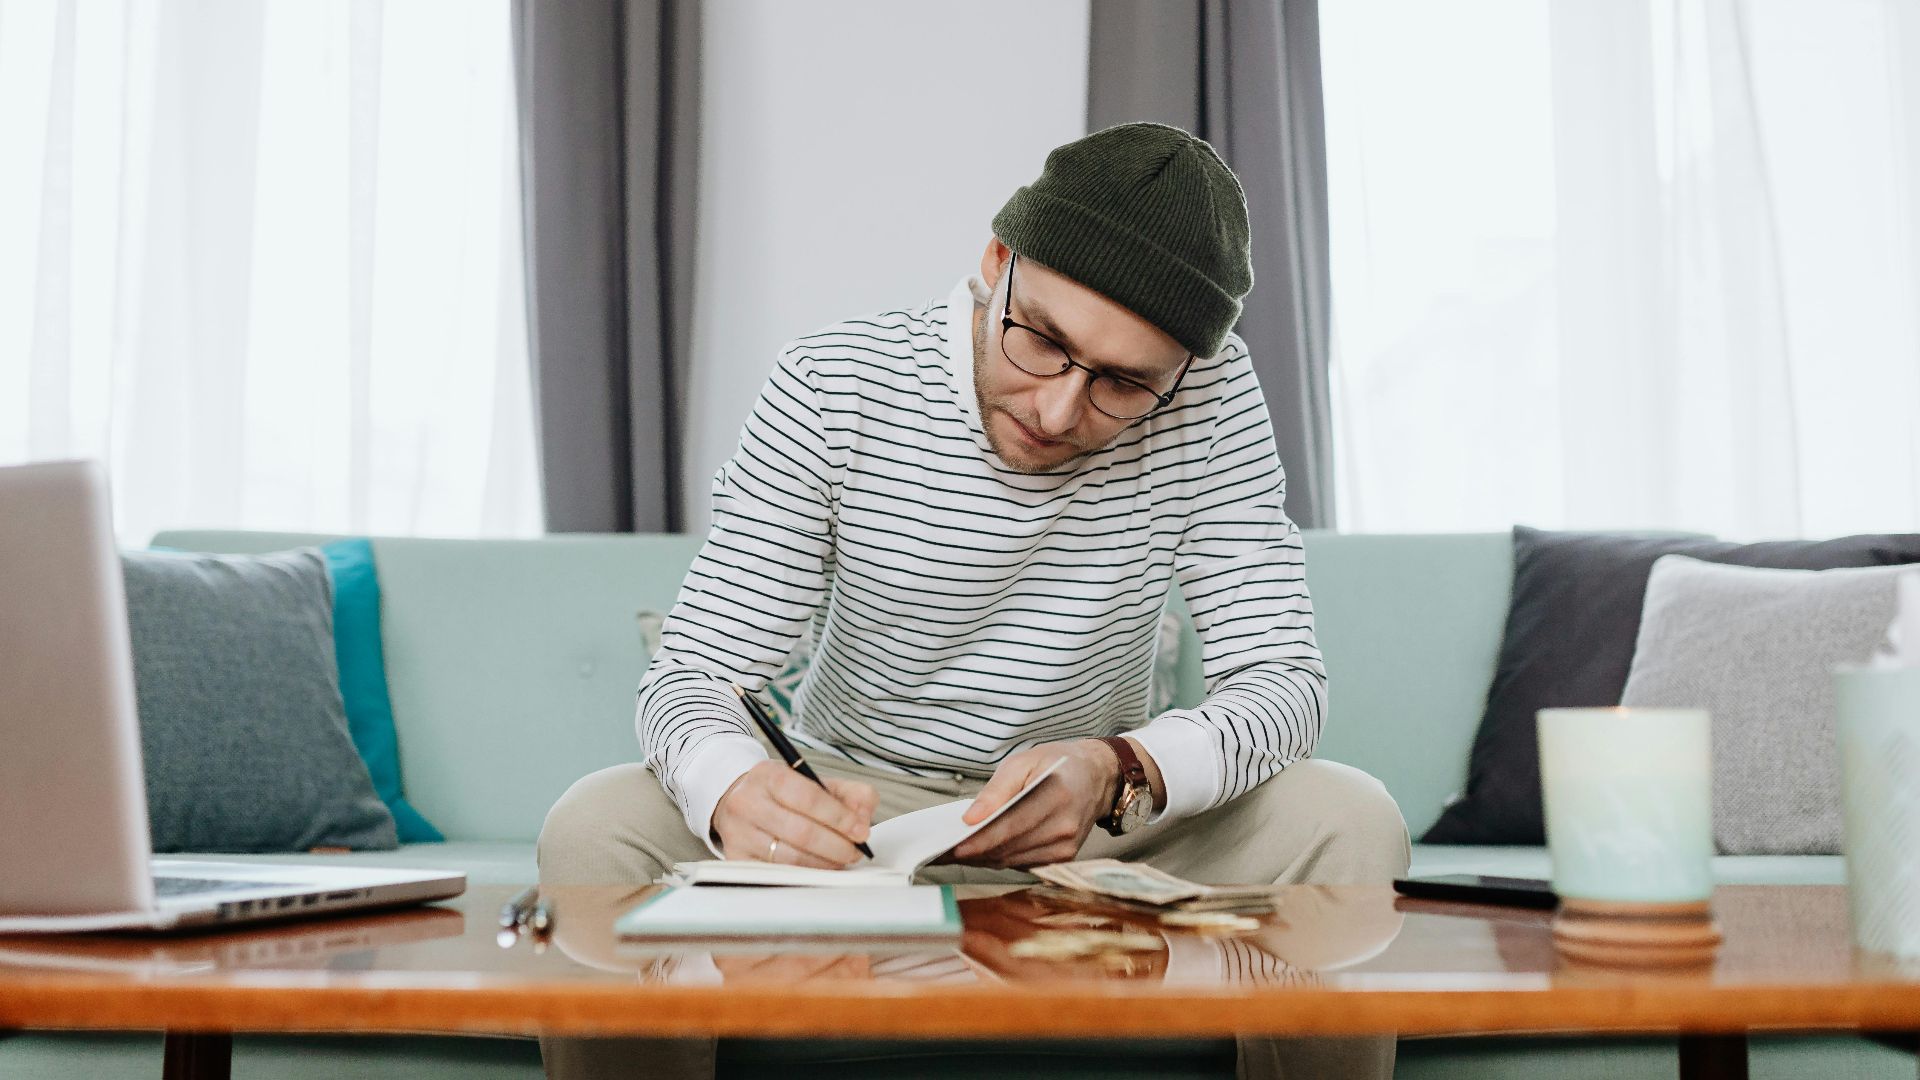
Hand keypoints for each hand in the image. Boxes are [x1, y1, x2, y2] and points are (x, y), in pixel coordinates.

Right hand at [712, 761, 877, 868]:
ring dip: (824, 864)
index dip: (840, 817)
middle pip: (801, 833)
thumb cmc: (781, 793)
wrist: (737, 800)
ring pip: (790, 859)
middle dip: (837, 846)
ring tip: (840, 860)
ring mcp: (738, 833)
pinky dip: (805, 875)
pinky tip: (818, 868)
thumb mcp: (814, 781)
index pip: (808, 797)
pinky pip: (778, 874)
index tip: (860, 830)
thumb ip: (849, 793)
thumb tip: (864, 817)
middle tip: (855, 851)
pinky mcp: (736, 859)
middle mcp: (748, 803)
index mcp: (769, 776)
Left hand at [948, 739, 1118, 868]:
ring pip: (1013, 860)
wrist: (1097, 777)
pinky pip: (1023, 863)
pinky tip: (980, 853)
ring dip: (983, 859)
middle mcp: (1064, 826)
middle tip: (941, 853)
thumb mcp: (1024, 760)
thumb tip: (971, 818)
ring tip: (953, 853)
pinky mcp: (1064, 857)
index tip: (952, 847)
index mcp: (1056, 795)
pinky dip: (1000, 858)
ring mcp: (1066, 846)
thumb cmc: (1057, 764)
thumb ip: (997, 790)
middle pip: (1009, 848)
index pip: (1009, 826)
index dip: (979, 840)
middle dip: (973, 852)